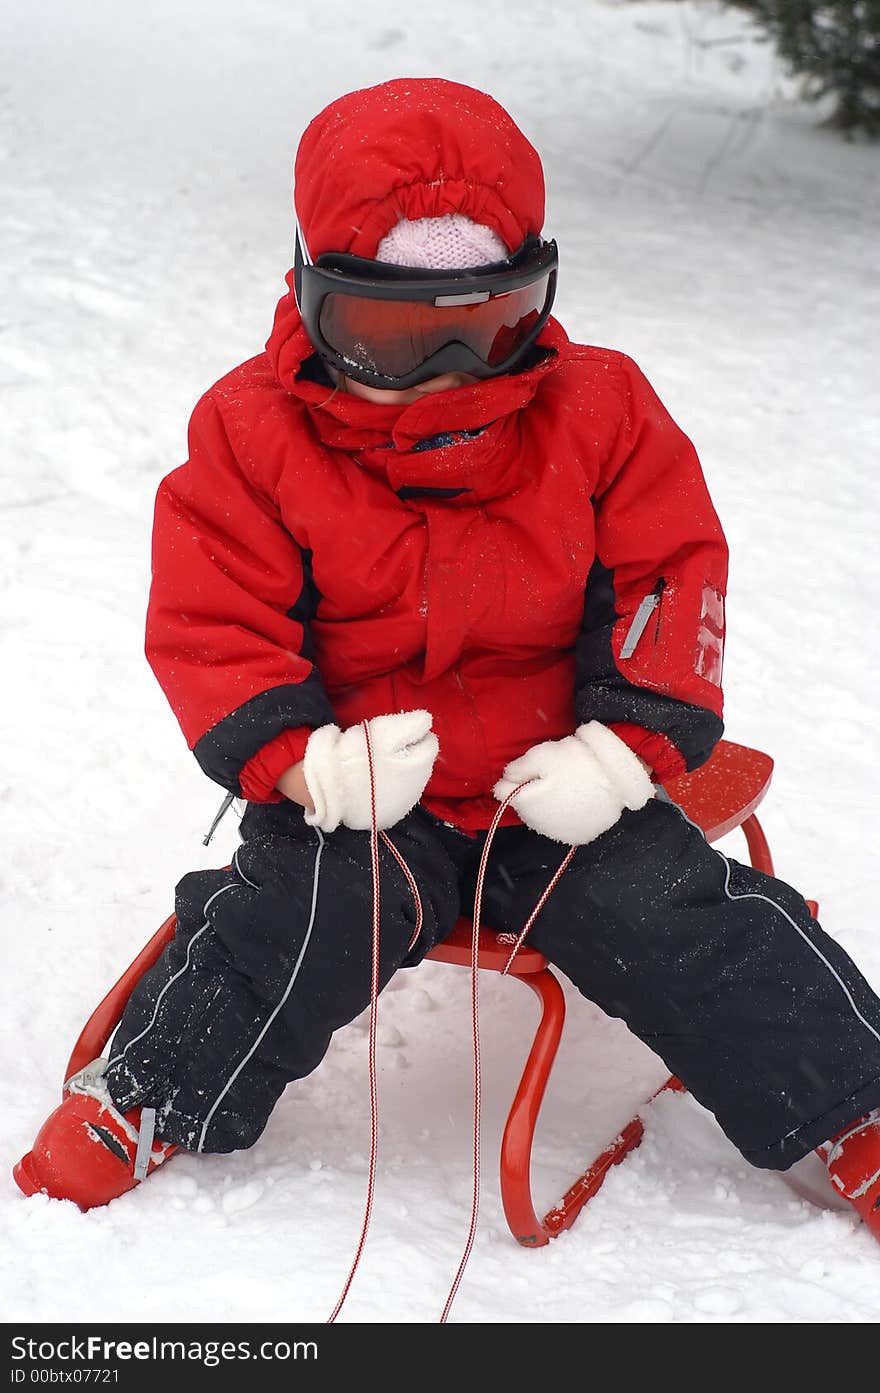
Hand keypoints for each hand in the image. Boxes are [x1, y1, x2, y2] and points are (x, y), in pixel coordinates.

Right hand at [302, 710, 439, 832]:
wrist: (331, 790)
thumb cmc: (357, 756)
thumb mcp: (386, 729)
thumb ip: (413, 723)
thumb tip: (426, 721)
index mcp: (421, 764)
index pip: (429, 741)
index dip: (411, 733)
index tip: (392, 733)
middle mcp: (418, 787)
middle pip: (420, 762)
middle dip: (406, 753)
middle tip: (381, 749)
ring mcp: (404, 805)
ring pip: (409, 780)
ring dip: (398, 771)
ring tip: (374, 767)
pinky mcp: (389, 817)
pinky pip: (395, 797)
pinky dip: (388, 789)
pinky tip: (372, 785)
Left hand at [493, 721, 653, 844]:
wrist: (620, 775)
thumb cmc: (578, 761)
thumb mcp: (542, 754)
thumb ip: (517, 768)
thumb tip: (503, 780)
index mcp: (527, 803)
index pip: (503, 792)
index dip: (512, 779)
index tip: (525, 770)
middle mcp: (540, 824)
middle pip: (522, 806)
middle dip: (528, 792)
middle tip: (548, 774)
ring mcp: (560, 833)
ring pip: (540, 818)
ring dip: (544, 805)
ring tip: (562, 786)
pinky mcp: (578, 836)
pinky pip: (561, 825)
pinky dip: (562, 814)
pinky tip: (573, 799)